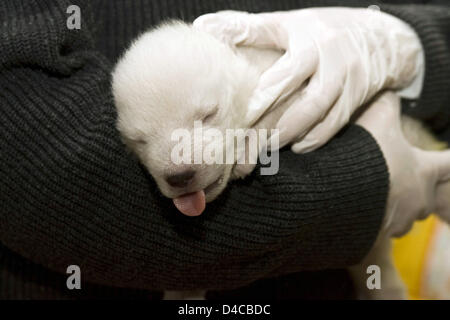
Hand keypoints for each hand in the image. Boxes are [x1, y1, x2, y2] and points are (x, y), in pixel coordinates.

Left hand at [194, 8, 422, 151]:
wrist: (376, 36)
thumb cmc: (317, 30)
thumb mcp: (284, 23)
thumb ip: (245, 28)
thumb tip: (203, 28)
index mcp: (311, 39)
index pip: (287, 72)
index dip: (265, 95)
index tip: (241, 114)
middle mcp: (334, 60)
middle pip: (308, 99)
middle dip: (277, 121)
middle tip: (249, 139)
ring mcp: (350, 81)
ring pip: (323, 114)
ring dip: (294, 133)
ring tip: (268, 147)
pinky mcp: (357, 98)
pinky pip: (336, 124)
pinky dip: (315, 138)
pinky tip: (296, 147)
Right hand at [356, 92, 449, 236]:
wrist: (342, 190)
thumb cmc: (367, 155)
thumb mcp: (378, 119)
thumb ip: (386, 103)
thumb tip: (390, 87)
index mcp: (423, 172)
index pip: (448, 165)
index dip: (449, 161)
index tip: (448, 160)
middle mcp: (417, 200)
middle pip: (427, 199)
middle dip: (416, 191)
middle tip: (399, 181)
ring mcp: (398, 220)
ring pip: (404, 217)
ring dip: (395, 207)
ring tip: (375, 198)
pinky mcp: (378, 234)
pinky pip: (381, 229)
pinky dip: (374, 220)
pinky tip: (359, 211)